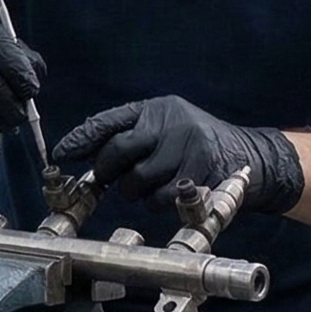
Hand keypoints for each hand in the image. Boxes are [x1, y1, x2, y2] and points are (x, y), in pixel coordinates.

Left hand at [52, 95, 303, 213]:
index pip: (109, 121)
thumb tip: (83, 150)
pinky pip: (162, 198)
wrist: (250, 156)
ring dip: (136, 192)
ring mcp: (187, 146)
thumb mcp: (166, 127)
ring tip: (150, 185)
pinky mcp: (201, 171)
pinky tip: (168, 194)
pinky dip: (158, 203)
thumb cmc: (197, 144)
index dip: (81, 138)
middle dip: (108, 171)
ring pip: (138, 180)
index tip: (60, 153)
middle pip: (119, 151)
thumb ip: (130, 134)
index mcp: (156, 108)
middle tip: (112, 179)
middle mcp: (171, 121)